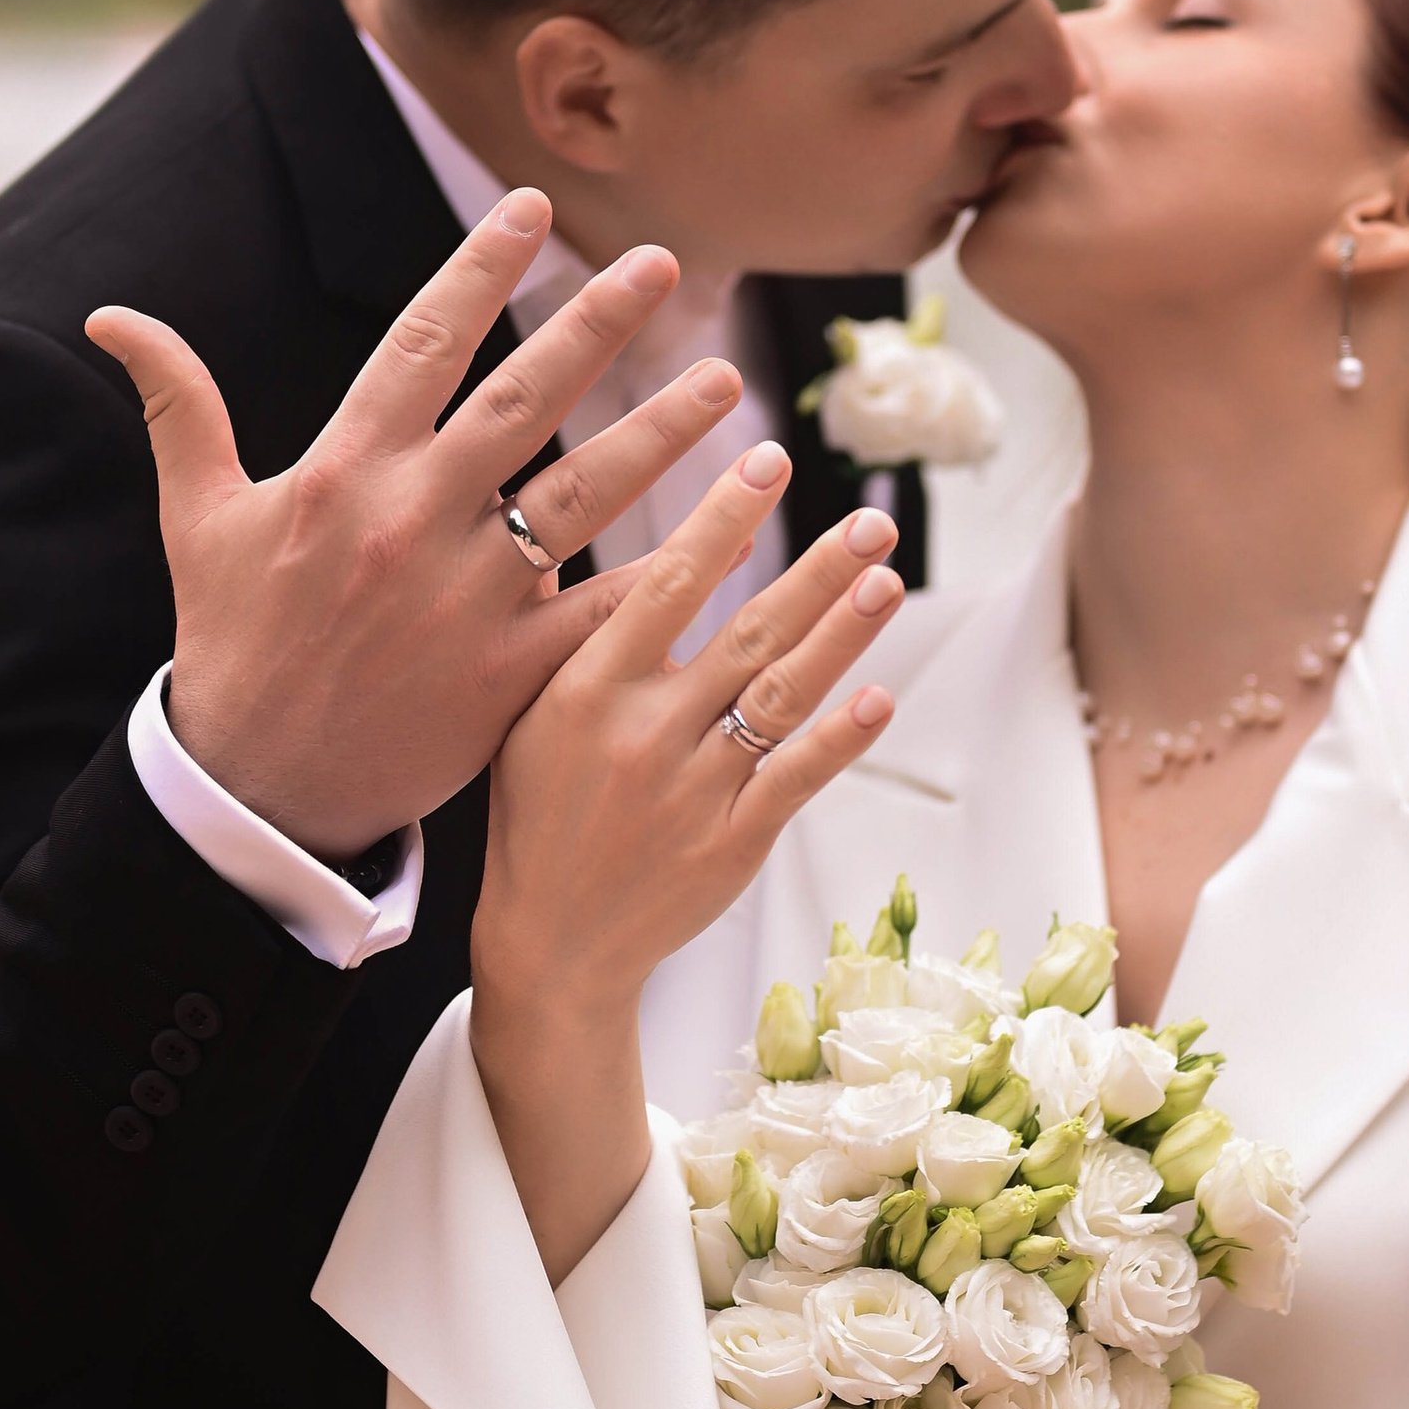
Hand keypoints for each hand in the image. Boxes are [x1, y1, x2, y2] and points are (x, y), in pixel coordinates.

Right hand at [86, 189, 738, 860]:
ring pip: (583, 496)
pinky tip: (732, 529)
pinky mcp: (510, 673)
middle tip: (664, 264)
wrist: (260, 787)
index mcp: (342, 472)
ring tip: (726, 380)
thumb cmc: (233, 641)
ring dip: (662, 435)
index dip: (477, 269)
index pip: (420, 345)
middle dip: (598, 326)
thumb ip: (180, 408)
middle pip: (523, 402)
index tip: (529, 206)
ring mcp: (467, 598)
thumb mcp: (197, 518)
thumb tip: (114, 317)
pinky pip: (604, 610)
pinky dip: (669, 571)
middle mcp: (412, 522)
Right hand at [468, 447, 907, 1270]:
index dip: (721, 517)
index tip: (766, 460)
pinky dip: (840, 735)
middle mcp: (647, 732)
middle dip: (817, 569)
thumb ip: (558, 630)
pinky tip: (880, 693)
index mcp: (586, 690)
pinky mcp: (735, 841)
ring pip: (783, 695)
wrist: (550, 947)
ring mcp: (697, 789)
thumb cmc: (533, 817)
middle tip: (870, 520)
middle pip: (748, 631)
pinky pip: (797, 776)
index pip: (667, 583)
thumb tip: (569, 536)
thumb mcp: (522, 715)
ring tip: (885, 578)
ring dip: (842, 634)